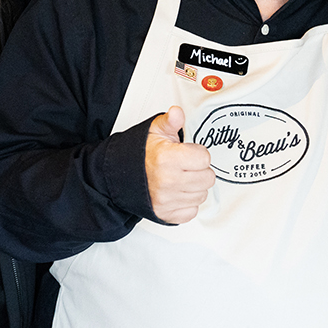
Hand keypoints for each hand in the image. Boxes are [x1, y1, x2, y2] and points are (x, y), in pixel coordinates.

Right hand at [145, 106, 214, 223]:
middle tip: (185, 166)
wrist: (120, 175)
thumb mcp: (154, 131)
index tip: (188, 153)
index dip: (198, 153)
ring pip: (202, 195)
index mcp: (167, 158)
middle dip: (199, 170)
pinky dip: (187, 203)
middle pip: (208, 178)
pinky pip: (192, 211)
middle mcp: (168, 181)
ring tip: (180, 179)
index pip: (205, 158)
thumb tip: (177, 113)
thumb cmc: (139, 154)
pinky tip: (177, 193)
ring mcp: (167, 200)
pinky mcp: (167, 214)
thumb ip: (170, 121)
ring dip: (194, 187)